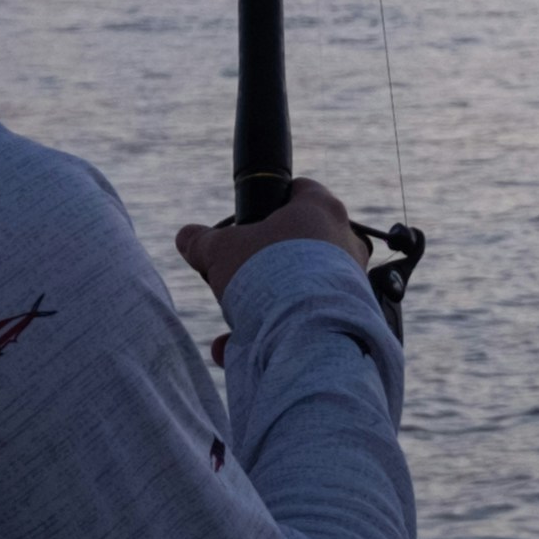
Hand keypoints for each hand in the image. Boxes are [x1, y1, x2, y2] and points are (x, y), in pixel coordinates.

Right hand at [180, 181, 365, 350]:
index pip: (299, 190)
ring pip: (303, 285)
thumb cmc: (267, 273)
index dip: (271, 199)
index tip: (250, 218)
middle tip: (237, 278)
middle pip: (298, 242)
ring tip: (234, 322)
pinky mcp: (352, 314)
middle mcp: (345, 240)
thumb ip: (202, 242)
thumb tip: (186, 237)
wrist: (307, 329)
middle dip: (263, 263)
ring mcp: (353, 278)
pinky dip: (273, 333)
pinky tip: (233, 349)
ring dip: (266, 304)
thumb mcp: (222, 251)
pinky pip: (308, 319)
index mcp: (320, 208)